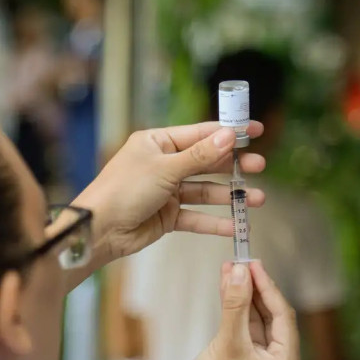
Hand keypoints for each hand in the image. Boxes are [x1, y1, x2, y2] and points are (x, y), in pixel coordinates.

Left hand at [73, 122, 264, 262]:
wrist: (100, 229)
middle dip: (232, 165)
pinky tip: (234, 226)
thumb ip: (199, 156)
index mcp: (158, 143)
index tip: (255, 131)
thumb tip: (228, 135)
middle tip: (259, 166)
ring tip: (257, 200)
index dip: (228, 132)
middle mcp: (163, 164)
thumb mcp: (164, 169)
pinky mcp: (167, 216)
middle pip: (205, 162)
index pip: (200, 134)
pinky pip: (195, 216)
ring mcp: (166, 191)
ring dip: (229, 196)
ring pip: (204, 191)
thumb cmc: (124, 189)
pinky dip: (213, 221)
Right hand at [168, 262, 302, 359]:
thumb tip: (240, 271)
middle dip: (253, 290)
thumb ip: (235, 304)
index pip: (283, 315)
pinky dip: (237, 316)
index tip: (252, 263)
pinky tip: (227, 294)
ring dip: (242, 300)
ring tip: (228, 272)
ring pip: (257, 325)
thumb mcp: (225, 341)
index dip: (267, 286)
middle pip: (270, 318)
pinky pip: (247, 336)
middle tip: (239, 263)